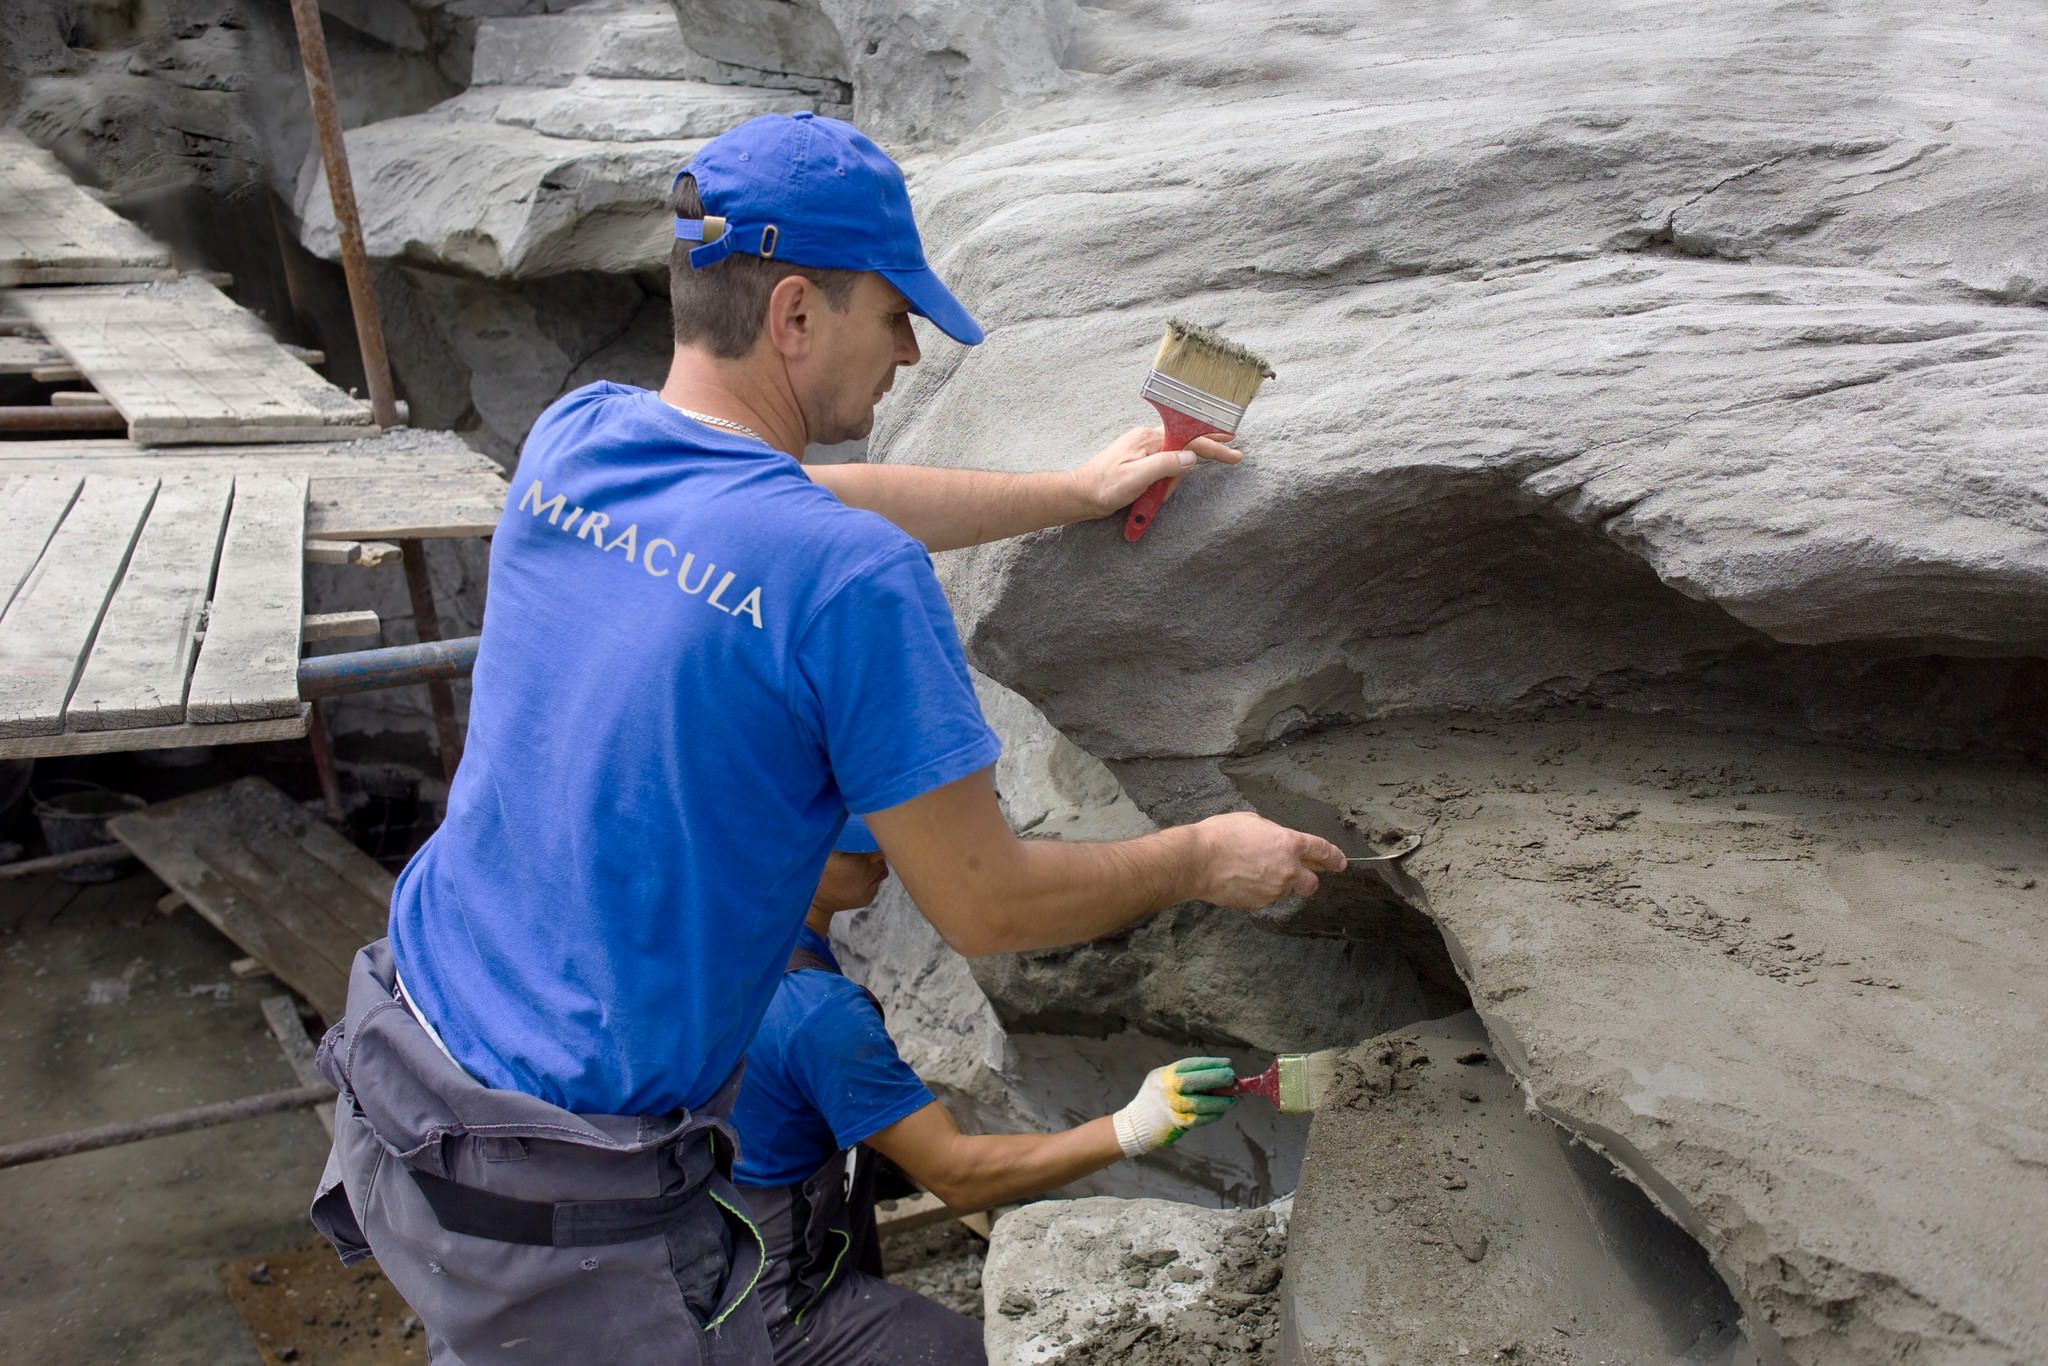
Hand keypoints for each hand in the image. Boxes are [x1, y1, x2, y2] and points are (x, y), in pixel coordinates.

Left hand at [1070, 426, 1243, 518]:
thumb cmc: (1104, 488)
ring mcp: (1143, 450)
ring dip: (1170, 482)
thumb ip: (1165, 465)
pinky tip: (1155, 494)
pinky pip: (1163, 468)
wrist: (1081, 495)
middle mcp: (1147, 439)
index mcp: (1148, 438)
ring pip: (1174, 461)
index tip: (1233, 450)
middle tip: (1231, 456)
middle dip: (1196, 462)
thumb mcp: (1136, 478)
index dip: (1214, 445)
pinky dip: (1163, 483)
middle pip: (1185, 446)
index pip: (1189, 439)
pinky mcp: (1140, 461)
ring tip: (1153, 499)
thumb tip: (1191, 458)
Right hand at [1112, 1057, 1237, 1156]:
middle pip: (1193, 1081)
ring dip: (1219, 1101)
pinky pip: (1199, 1119)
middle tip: (1232, 1078)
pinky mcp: (1175, 1124)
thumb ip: (1185, 1077)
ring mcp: (1170, 1107)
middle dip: (1216, 1078)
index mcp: (1164, 1075)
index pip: (1189, 1065)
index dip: (1211, 1063)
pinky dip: (1213, 1115)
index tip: (1228, 1063)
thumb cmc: (1155, 1099)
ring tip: (1233, 1100)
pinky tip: (1221, 1112)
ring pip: (1199, 1103)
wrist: (1136, 1124)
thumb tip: (1218, 1077)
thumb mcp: (1163, 1080)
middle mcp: (1166, 1089)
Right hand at [1188, 812, 1346, 908]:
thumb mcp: (1253, 822)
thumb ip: (1273, 834)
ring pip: (1284, 891)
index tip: (1340, 863)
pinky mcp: (1259, 903)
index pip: (1322, 851)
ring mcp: (1274, 890)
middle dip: (1307, 880)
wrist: (1198, 861)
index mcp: (1289, 843)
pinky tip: (1241, 880)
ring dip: (1276, 883)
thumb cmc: (1221, 835)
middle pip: (1311, 884)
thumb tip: (1276, 842)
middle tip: (1293, 873)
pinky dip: (1258, 891)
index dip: (1334, 858)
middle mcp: (1288, 869)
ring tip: (1250, 871)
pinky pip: (1265, 898)